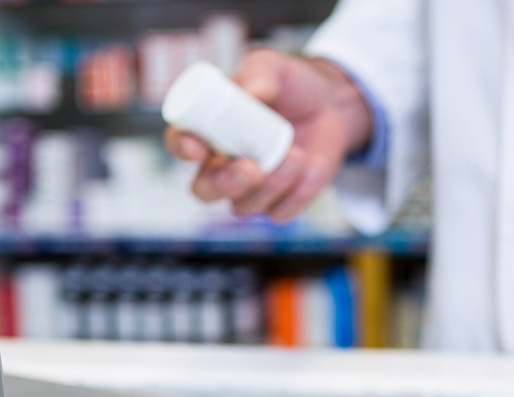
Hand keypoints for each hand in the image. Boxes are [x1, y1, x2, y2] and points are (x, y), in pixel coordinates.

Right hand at [164, 49, 371, 221]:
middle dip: (225, 184)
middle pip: (204, 191)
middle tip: (252, 169)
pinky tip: (313, 167)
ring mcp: (250, 189)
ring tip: (298, 154)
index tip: (199, 147)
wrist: (332, 103)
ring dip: (272, 185)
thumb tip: (254, 94)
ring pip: (244, 206)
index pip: (181, 143)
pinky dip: (298, 194)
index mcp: (209, 130)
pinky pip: (279, 213)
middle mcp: (221, 166)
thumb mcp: (273, 66)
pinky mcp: (279, 203)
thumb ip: (260, 74)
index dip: (183, 148)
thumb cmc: (291, 83)